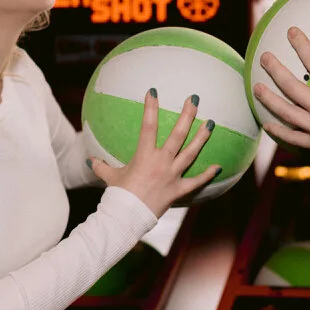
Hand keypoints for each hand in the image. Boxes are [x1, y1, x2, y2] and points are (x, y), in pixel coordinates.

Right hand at [88, 91, 218, 215]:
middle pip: (178, 134)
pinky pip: (196, 182)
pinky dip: (207, 175)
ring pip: (191, 153)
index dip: (151, 107)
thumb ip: (101, 166)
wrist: (126, 217)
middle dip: (187, 115)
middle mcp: (161, 162)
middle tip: (194, 99)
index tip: (153, 92)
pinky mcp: (178, 190)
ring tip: (211, 123)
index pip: (148, 125)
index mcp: (144, 155)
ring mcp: (172, 175)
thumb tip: (91, 160)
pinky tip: (218, 166)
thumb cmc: (117, 195)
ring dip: (202, 138)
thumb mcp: (109, 177)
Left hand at [254, 24, 309, 172]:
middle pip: (292, 87)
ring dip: (269, 99)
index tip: (291, 32)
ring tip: (256, 88)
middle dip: (275, 70)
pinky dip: (279, 132)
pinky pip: (293, 138)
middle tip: (264, 58)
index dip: (301, 45)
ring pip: (286, 113)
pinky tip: (268, 124)